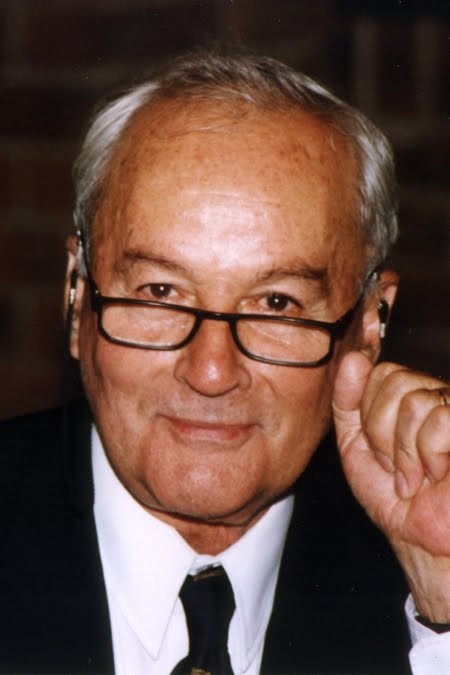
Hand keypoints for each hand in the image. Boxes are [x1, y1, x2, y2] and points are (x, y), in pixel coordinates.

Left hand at [332, 352, 449, 621]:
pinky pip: (441, 420)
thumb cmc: (394, 497)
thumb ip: (347, 402)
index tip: (380, 454)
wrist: (425, 542)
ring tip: (416, 477)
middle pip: (395, 381)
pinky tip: (437, 476)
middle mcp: (438, 397)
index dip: (370, 416)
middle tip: (397, 467)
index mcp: (410, 397)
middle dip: (383, 434)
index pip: (380, 372)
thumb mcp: (355, 446)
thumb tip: (352, 359)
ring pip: (416, 403)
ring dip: (406, 453)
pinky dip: (429, 456)